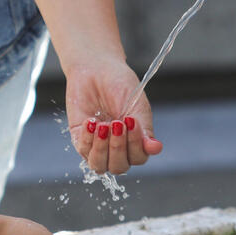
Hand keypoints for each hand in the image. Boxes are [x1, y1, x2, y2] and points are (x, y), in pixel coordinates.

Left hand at [65, 55, 162, 173]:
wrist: (95, 68)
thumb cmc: (119, 84)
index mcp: (135, 141)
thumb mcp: (136, 105)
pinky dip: (87, 139)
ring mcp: (97, 145)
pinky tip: (91, 121)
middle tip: (117, 123)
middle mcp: (116, 147)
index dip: (135, 145)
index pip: (139, 158)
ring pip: (99, 166)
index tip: (131, 121)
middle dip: (118, 148)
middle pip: (119, 167)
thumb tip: (155, 148)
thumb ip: (145, 128)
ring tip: (103, 125)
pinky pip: (82, 150)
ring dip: (101, 149)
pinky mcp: (80, 138)